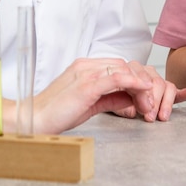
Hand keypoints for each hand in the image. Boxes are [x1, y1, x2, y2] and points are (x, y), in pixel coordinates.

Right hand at [33, 58, 185, 134]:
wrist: (34, 120)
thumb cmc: (58, 114)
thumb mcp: (89, 103)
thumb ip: (109, 97)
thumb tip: (130, 98)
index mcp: (84, 66)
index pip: (118, 66)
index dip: (136, 79)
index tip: (146, 97)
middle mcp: (86, 65)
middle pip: (124, 66)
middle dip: (142, 82)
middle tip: (151, 103)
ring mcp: (86, 72)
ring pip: (124, 70)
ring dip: (141, 86)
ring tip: (149, 104)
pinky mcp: (87, 84)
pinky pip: (117, 77)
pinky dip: (134, 82)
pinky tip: (144, 91)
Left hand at [110, 61, 185, 121]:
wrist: (105, 99)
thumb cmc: (108, 99)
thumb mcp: (109, 101)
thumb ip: (120, 104)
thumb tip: (134, 110)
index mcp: (130, 70)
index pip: (142, 78)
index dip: (144, 96)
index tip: (144, 111)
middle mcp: (144, 72)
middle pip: (155, 81)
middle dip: (154, 101)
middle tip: (150, 117)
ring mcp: (155, 80)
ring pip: (166, 85)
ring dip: (166, 102)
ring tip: (163, 116)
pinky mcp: (165, 91)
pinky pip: (176, 90)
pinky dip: (184, 92)